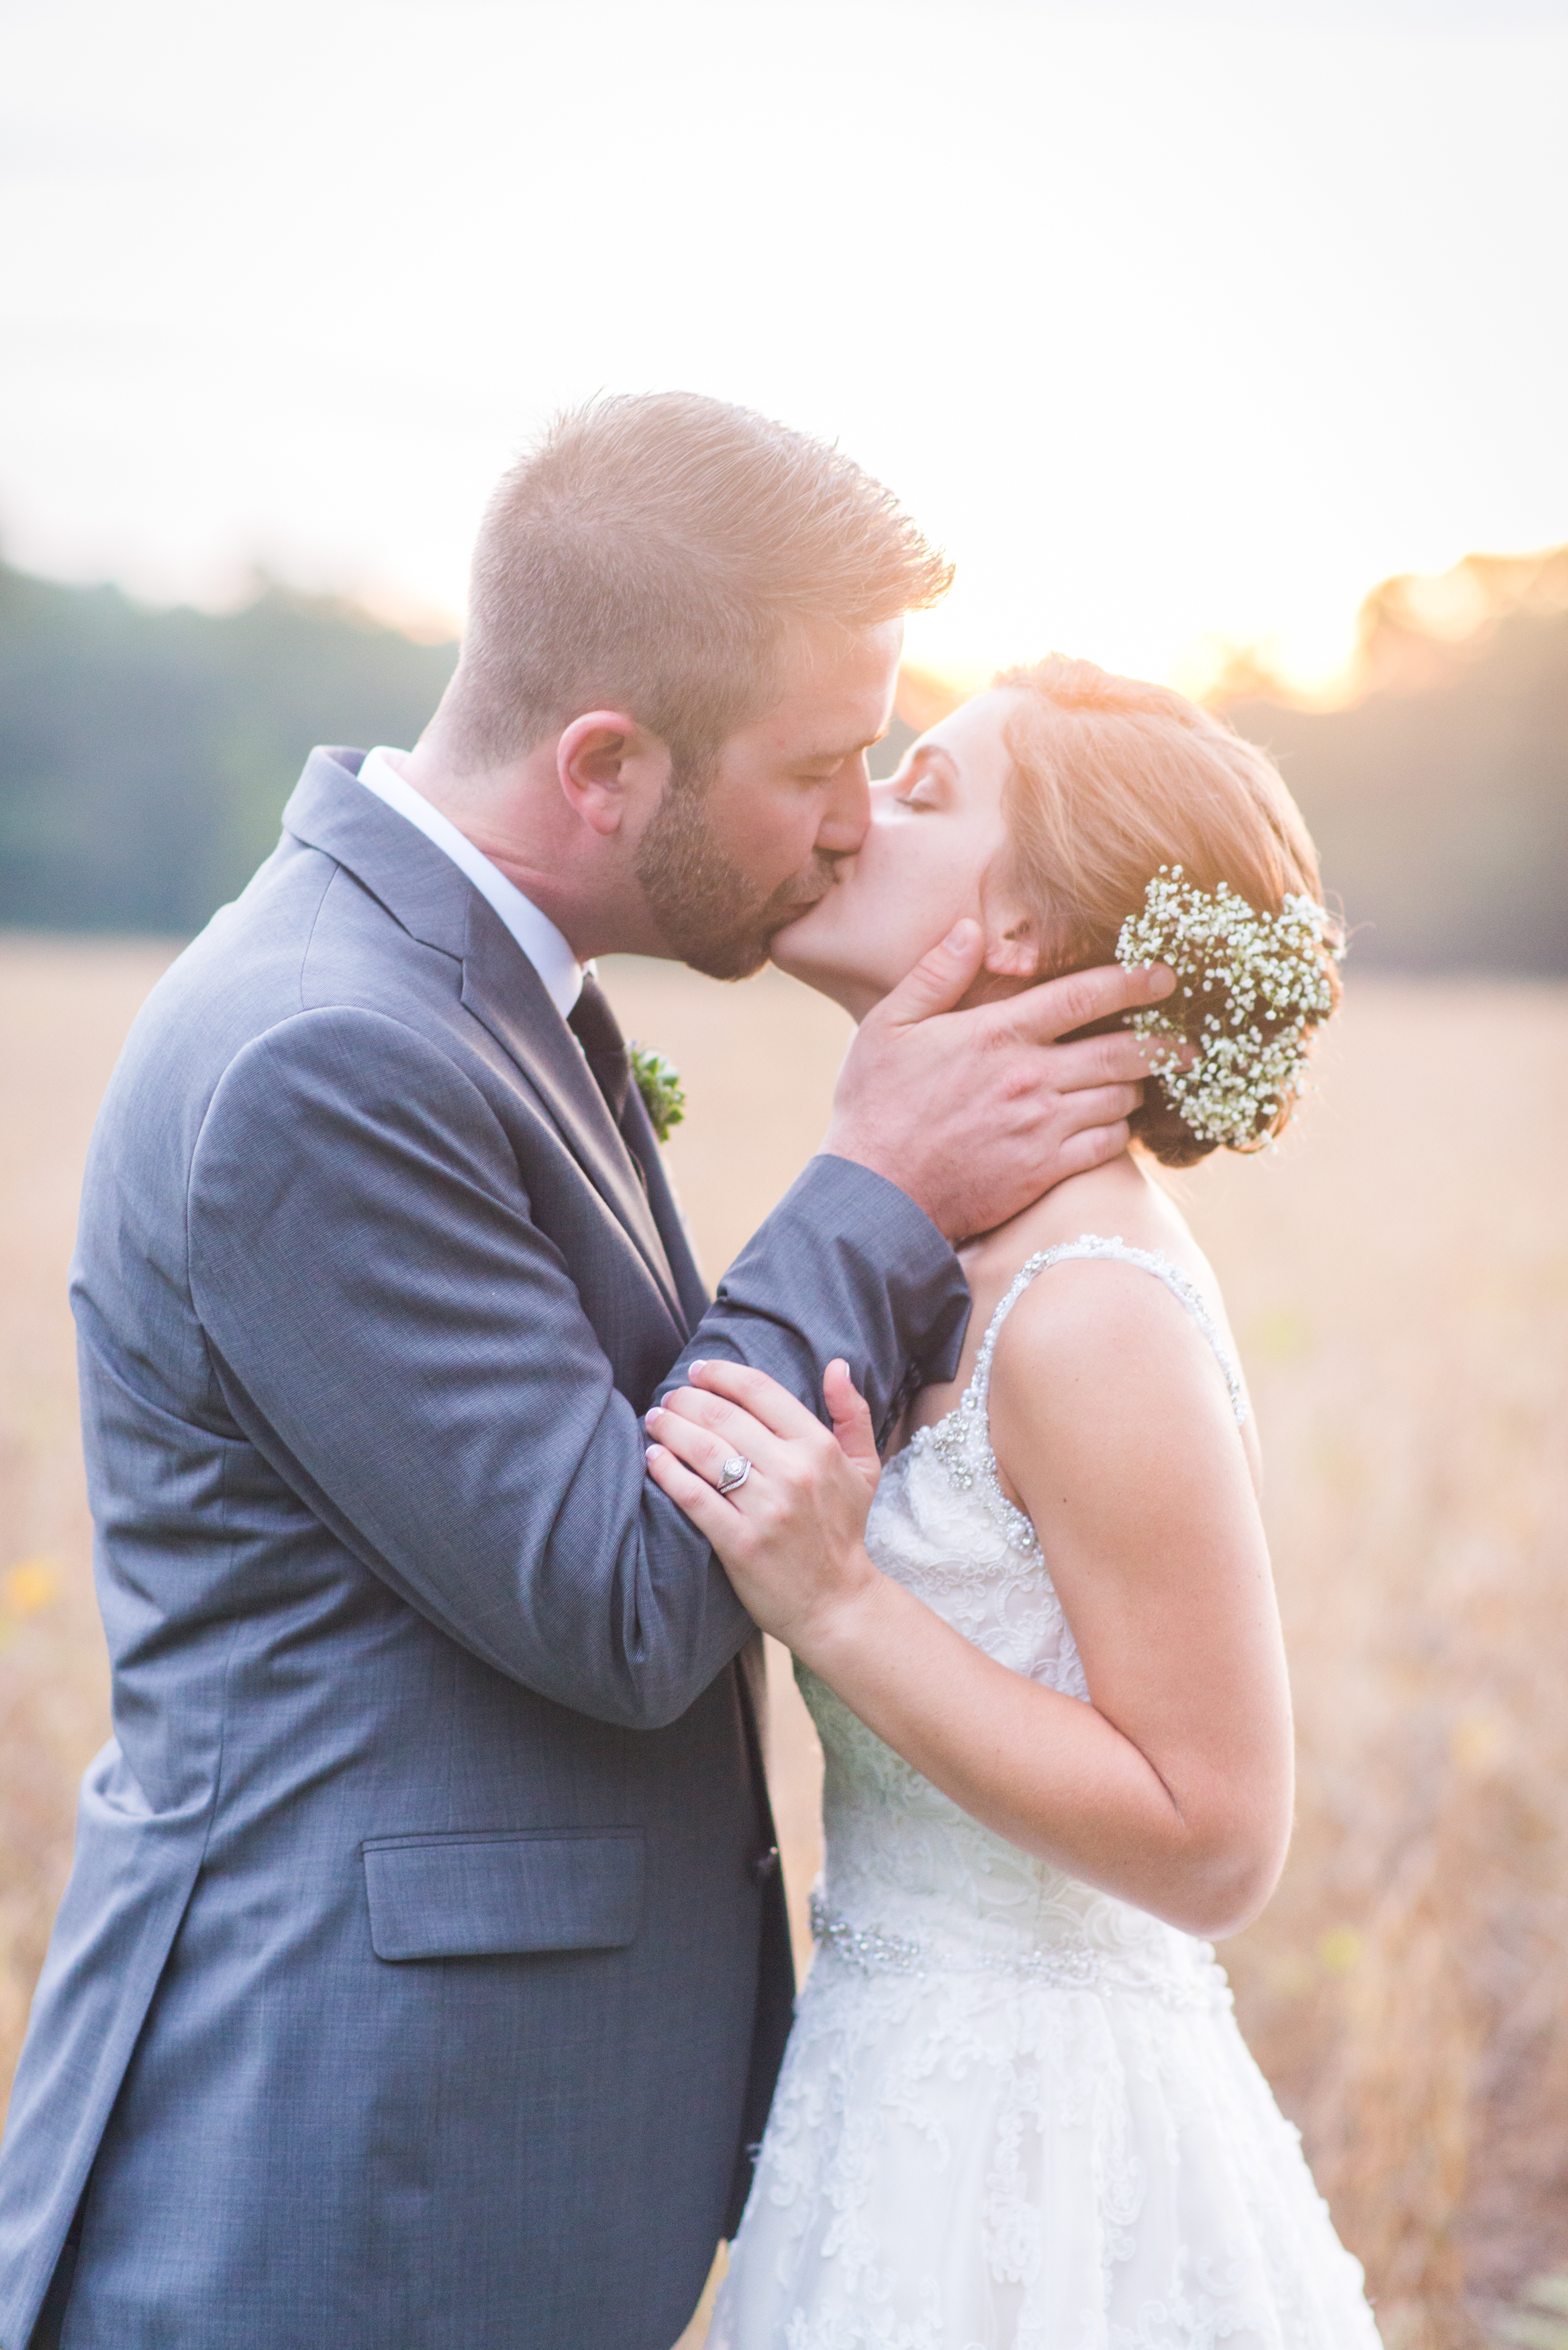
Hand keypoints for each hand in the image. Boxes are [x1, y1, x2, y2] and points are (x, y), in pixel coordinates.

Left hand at [643, 1358, 882, 1654]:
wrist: (837, 1602)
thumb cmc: (844, 1530)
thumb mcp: (864, 1469)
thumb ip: (852, 1414)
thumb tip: (836, 1364)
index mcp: (819, 1447)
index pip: (761, 1390)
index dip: (722, 1374)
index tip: (699, 1371)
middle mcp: (793, 1473)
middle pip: (724, 1417)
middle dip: (687, 1400)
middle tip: (670, 1398)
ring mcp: (766, 1509)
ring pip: (705, 1451)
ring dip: (671, 1428)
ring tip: (655, 1420)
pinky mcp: (740, 1542)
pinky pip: (694, 1496)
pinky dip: (668, 1471)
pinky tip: (653, 1457)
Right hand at [822, 920, 1174, 1239]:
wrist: (875, 1194)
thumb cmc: (875, 1106)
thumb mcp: (887, 1027)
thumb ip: (933, 975)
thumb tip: (970, 929)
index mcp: (996, 1035)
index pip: (1082, 997)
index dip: (1131, 981)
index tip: (1164, 974)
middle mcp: (1029, 1078)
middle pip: (1120, 1052)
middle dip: (1164, 1043)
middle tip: (1192, 1040)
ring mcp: (1041, 1128)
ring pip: (1119, 1099)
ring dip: (1139, 1087)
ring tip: (1149, 1080)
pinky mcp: (1043, 1171)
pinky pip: (1105, 1146)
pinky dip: (1119, 1132)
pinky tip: (1116, 1124)